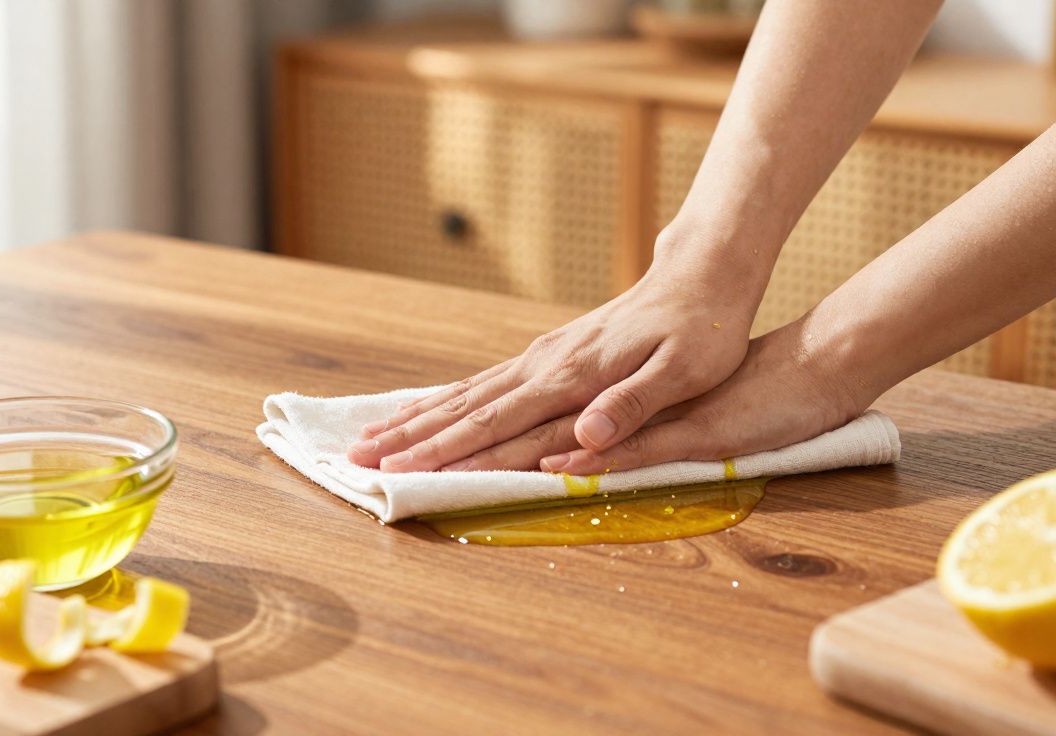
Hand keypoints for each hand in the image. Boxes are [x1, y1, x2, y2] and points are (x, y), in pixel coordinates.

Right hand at [348, 251, 755, 472]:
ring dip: (415, 419)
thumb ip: (632, 405)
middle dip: (409, 439)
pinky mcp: (544, 355)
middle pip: (463, 409)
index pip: (496, 423)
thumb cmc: (701, 332)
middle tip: (354, 459)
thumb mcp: (684, 372)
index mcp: (571, 378)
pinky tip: (424, 410)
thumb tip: (585, 436)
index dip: (445, 452)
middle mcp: (543, 366)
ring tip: (369, 436)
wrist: (698, 278)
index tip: (397, 472)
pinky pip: (482, 383)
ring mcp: (539, 358)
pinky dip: (444, 400)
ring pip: (464, 394)